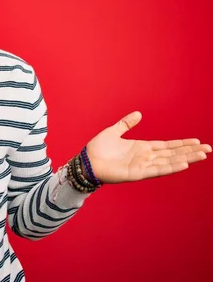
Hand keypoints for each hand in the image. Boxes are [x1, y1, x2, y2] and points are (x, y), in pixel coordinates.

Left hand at [86, 111, 210, 183]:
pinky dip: (170, 167)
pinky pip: (157, 170)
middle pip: (172, 154)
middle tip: (208, 149)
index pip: (167, 146)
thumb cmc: (97, 149)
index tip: (197, 141)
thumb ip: (126, 124)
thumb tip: (138, 114)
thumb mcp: (113, 132)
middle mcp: (145, 157)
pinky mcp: (137, 174)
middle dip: (190, 151)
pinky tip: (183, 164)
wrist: (86, 162)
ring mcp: (142, 166)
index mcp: (141, 148)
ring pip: (169, 162)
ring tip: (202, 155)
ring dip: (185, 158)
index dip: (181, 144)